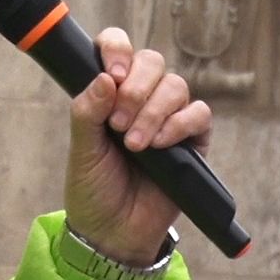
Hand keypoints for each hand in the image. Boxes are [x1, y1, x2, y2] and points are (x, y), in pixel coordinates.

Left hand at [63, 28, 210, 265]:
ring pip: (175, 86)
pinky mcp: (192, 141)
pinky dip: (179, 124)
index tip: (111, 74)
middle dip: (135, 88)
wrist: (113, 232)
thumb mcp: (81, 150)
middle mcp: (141, 98)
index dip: (117, 49)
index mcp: (109, 92)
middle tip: (117, 123)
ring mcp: (168, 117)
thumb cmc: (94, 188)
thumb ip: (87, 112)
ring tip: (134, 144)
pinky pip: (199, 114)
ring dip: (153, 111)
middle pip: (152, 62)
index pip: (118, 48)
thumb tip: (103, 78)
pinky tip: (160, 145)